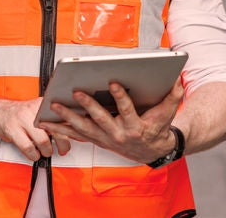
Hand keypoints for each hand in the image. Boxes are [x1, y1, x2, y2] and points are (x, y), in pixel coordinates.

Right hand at [0, 97, 70, 160]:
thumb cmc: (23, 115)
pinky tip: (34, 154)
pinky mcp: (13, 130)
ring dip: (47, 150)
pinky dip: (33, 155)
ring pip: (43, 140)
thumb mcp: (40, 111)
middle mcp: (34, 109)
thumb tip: (76, 130)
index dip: (72, 130)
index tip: (78, 138)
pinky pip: (28, 147)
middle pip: (55, 129)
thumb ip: (55, 118)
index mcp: (44, 104)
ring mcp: (23, 119)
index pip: (64, 117)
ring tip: (46, 151)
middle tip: (63, 150)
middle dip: (63, 143)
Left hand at [38, 79, 184, 163]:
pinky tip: (47, 122)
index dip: (120, 97)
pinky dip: (62, 129)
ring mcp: (105, 139)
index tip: (113, 83)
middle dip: (88, 105)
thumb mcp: (169, 111)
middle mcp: (117, 135)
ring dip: (68, 118)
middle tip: (77, 92)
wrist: (151, 150)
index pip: (127, 110)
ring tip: (54, 105)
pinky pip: (76, 135)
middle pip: (100, 119)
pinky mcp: (96, 140)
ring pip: (83, 129)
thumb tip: (177, 75)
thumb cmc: (158, 127)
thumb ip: (174, 93)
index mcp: (135, 127)